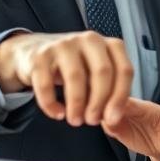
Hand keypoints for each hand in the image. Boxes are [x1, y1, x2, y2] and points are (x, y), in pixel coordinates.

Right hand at [0, 31, 132, 125]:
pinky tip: (58, 114)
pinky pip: (46, 84)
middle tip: (92, 121)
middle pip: (102, 72)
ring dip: (77, 105)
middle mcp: (89, 40)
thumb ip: (109, 92)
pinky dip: (52, 104)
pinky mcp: (40, 55)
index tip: (113, 118)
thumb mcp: (96, 74)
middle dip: (99, 102)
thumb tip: (113, 118)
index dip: (120, 97)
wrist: (35, 51)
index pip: (124, 70)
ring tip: (76, 120)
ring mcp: (64, 44)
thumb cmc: (75, 66)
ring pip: (75, 77)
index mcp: (109, 45)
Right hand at [102, 98, 159, 160]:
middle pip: (112, 102)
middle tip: (99, 119)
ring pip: (103, 109)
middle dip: (101, 107)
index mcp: (146, 108)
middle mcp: (132, 110)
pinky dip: (98, 122)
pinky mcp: (116, 127)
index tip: (109, 112)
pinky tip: (98, 127)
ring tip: (93, 121)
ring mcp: (122, 117)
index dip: (117, 105)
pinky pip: (102, 121)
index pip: (129, 102)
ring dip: (96, 113)